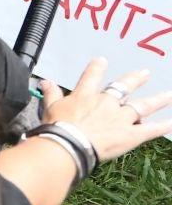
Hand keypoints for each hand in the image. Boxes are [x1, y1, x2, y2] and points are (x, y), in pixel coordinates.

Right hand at [41, 58, 171, 161]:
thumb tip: (45, 82)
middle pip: (124, 87)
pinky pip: (150, 130)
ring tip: (168, 95)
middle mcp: (106, 103)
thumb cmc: (58, 127)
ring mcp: (121, 117)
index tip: (102, 61)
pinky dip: (163, 126)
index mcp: (85, 95)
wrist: (69, 144)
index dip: (97, 67)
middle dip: (135, 79)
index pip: (92, 76)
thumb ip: (51, 93)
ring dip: (158, 100)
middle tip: (144, 73)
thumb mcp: (51, 107)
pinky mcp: (130, 134)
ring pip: (143, 106)